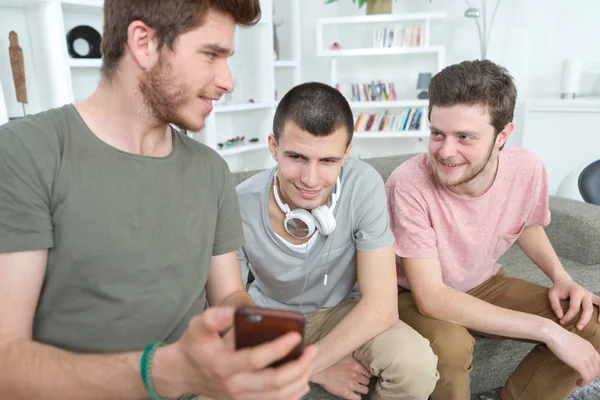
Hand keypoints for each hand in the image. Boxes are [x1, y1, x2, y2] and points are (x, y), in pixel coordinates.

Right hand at [155, 306, 316, 399]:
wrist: (182, 373)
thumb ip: (213, 318)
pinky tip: (302, 383)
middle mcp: (233, 386)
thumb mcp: (198, 326)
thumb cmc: (194, 346)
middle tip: (312, 350)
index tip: (296, 336)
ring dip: (298, 381)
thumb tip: (232, 312)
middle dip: (298, 367)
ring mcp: (239, 398)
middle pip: (273, 382)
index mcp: (223, 365)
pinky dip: (291, 396)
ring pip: (277, 397)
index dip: (278, 348)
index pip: (256, 359)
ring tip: (310, 363)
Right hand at [310, 356, 371, 399]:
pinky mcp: (346, 393)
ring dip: (361, 389)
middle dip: (363, 381)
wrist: (319, 370)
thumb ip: (352, 353)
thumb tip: (356, 348)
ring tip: (357, 387)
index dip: (365, 375)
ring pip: (365, 390)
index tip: (362, 375)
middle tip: (358, 381)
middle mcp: (356, 376)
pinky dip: (357, 396)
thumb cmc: (330, 361)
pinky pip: (358, 398)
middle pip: (367, 382)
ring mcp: (351, 385)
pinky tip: (354, 393)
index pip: (368, 373)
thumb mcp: (343, 354)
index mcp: (356, 366)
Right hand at [546, 324, 599, 386]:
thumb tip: (574, 352)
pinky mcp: (580, 365)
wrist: (554, 335)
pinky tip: (578, 383)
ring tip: (580, 381)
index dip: (595, 368)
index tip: (588, 371)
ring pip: (593, 375)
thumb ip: (578, 348)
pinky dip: (583, 383)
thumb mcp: (573, 341)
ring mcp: (587, 359)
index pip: (599, 361)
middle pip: (597, 369)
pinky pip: (587, 378)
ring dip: (587, 380)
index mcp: (590, 347)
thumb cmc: (558, 335)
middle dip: (591, 375)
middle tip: (583, 377)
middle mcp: (591, 353)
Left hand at [549, 277, 599, 329]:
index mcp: (575, 291)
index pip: (574, 307)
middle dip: (584, 319)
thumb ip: (555, 305)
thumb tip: (560, 317)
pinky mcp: (592, 297)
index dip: (568, 316)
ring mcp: (590, 295)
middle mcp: (585, 293)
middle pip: (588, 308)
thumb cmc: (558, 289)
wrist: (563, 281)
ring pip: (599, 305)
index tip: (562, 321)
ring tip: (597, 323)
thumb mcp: (552, 295)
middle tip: (578, 328)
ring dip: (599, 314)